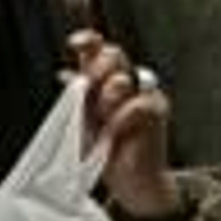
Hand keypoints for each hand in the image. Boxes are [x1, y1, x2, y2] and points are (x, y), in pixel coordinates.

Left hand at [68, 30, 183, 219]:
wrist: (131, 179)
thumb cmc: (106, 150)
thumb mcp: (83, 122)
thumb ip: (77, 97)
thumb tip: (63, 73)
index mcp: (105, 80)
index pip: (99, 49)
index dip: (88, 41)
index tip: (74, 43)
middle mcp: (126, 80)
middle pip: (113, 54)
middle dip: (94, 69)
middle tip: (86, 89)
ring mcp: (144, 92)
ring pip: (120, 78)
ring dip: (105, 100)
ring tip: (103, 120)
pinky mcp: (157, 108)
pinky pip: (137, 103)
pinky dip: (122, 118)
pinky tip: (114, 131)